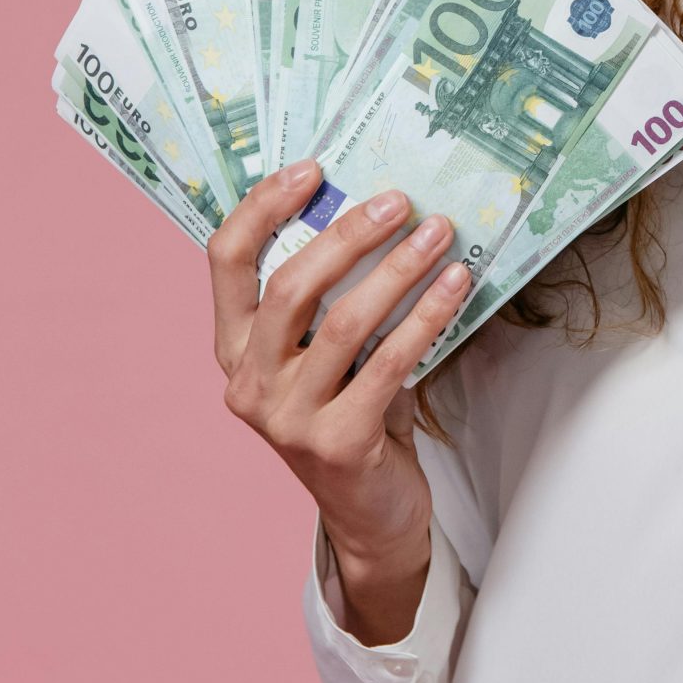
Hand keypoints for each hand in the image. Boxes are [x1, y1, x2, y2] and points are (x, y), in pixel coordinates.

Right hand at [208, 161, 472, 589]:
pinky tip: (457, 286)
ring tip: (439, 233)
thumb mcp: (325, 354)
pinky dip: (427, 316)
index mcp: (234, 350)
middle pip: (290, 286)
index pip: (225, 262)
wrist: (371, 514)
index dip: (263, 207)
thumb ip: (330, 297)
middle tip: (398, 200)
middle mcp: (249, 383)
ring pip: (344, 322)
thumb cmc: (352, 414)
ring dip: (399, 269)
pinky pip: (390, 363)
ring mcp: (288, 419)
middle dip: (348, 234)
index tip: (312, 168)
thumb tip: (380, 209)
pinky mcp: (337, 443)